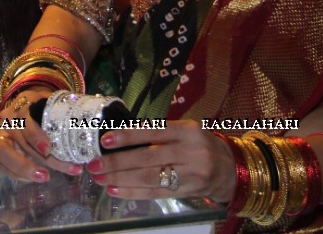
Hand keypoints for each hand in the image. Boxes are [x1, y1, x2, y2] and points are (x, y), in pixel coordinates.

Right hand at [0, 89, 81, 182]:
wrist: (30, 103)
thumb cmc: (46, 104)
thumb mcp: (53, 102)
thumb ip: (64, 113)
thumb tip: (86, 128)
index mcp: (22, 106)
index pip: (24, 122)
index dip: (35, 136)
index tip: (48, 149)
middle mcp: (7, 121)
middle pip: (13, 146)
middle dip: (27, 164)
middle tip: (46, 176)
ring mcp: (2, 135)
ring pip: (6, 157)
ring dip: (26, 171)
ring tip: (46, 178)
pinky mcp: (1, 149)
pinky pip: (4, 166)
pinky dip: (19, 175)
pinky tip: (36, 178)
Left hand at [81, 121, 236, 201]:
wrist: (229, 168)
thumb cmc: (200, 144)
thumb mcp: (186, 130)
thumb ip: (159, 132)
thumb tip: (120, 137)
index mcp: (187, 131)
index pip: (152, 131)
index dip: (128, 136)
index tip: (105, 140)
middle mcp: (189, 152)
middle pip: (147, 158)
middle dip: (117, 163)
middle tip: (94, 165)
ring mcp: (189, 174)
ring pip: (149, 178)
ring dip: (120, 179)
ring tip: (99, 178)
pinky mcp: (185, 192)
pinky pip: (154, 193)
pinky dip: (132, 192)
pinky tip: (115, 190)